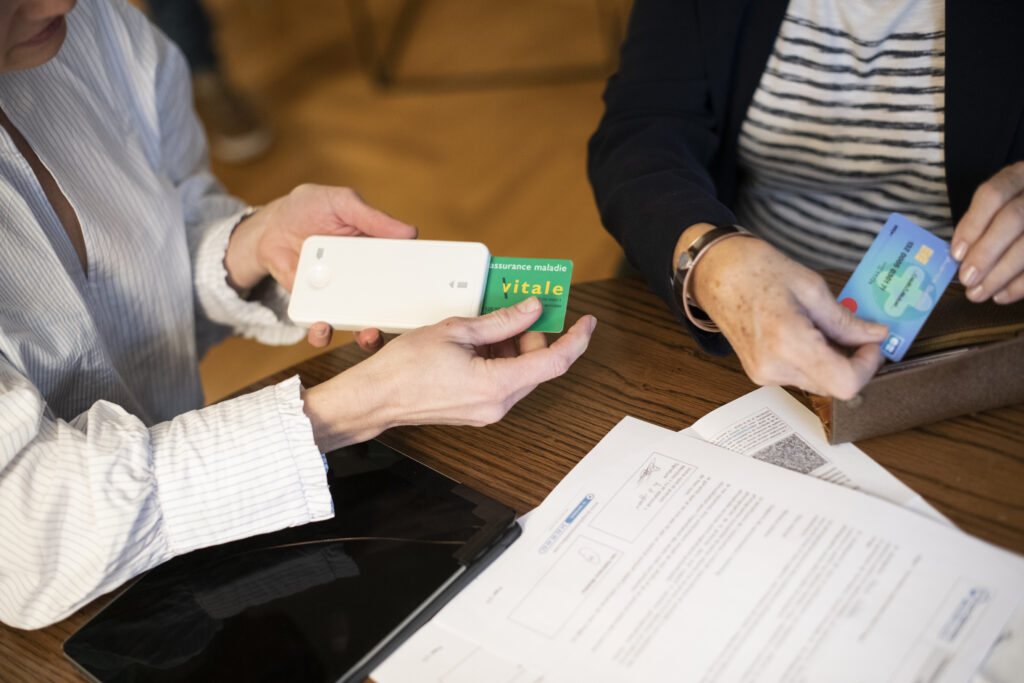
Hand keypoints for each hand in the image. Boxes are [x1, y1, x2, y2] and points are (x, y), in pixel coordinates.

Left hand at [223, 184, 416, 345]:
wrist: (270, 226)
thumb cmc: (310, 208)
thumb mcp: (343, 203)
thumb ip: (373, 218)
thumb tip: (411, 231)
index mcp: (377, 257)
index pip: (404, 275)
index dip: (420, 287)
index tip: (435, 296)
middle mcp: (362, 282)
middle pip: (388, 307)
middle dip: (399, 320)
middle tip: (406, 323)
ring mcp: (339, 296)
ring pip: (359, 324)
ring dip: (367, 335)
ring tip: (367, 332)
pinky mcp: (314, 306)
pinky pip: (322, 326)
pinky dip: (322, 331)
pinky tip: (322, 325)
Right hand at [300, 297, 596, 451]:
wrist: (374, 398)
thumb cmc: (404, 367)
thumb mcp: (457, 331)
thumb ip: (501, 321)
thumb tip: (531, 310)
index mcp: (497, 385)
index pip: (555, 362)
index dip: (576, 339)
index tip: (586, 321)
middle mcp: (497, 404)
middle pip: (537, 365)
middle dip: (534, 334)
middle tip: (524, 305)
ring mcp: (487, 411)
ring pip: (519, 372)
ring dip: (513, 345)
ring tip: (491, 320)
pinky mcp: (476, 411)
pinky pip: (501, 381)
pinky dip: (498, 358)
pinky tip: (479, 340)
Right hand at [689, 232, 886, 399]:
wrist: (715, 273)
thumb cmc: (756, 270)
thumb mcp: (811, 287)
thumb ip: (845, 321)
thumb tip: (875, 335)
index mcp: (789, 342)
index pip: (845, 383)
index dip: (867, 366)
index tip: (871, 342)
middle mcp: (774, 367)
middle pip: (834, 386)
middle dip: (852, 361)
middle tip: (856, 332)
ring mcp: (764, 374)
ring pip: (818, 382)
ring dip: (832, 361)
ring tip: (825, 327)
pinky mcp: (759, 374)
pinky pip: (800, 376)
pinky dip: (814, 360)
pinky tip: (807, 333)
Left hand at [952, 161, 1023, 303]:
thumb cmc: (1013, 210)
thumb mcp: (998, 206)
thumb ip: (979, 223)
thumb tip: (958, 256)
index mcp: (1018, 176)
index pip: (992, 194)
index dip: (972, 225)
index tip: (956, 254)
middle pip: (1013, 219)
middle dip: (986, 252)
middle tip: (967, 279)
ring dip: (1002, 274)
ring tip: (978, 293)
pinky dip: (1022, 284)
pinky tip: (1002, 296)